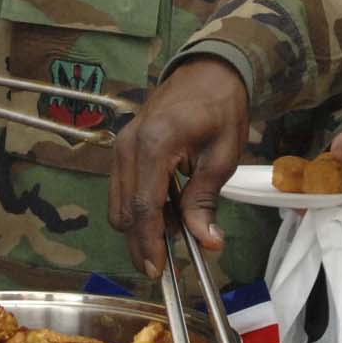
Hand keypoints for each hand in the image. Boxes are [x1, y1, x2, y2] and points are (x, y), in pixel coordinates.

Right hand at [110, 58, 250, 276]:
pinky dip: (138, 209)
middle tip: (170, 263)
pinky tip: (163, 215)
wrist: (208, 71)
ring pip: (119, 204)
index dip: (150, 243)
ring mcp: (121, 146)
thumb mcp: (222, 156)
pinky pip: (123, 190)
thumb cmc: (221, 109)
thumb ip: (206, 200)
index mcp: (155, 145)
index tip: (158, 272)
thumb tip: (207, 243)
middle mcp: (128, 146)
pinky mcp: (122, 148)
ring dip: (140, 227)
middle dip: (143, 242)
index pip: (145, 207)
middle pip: (125, 211)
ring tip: (171, 237)